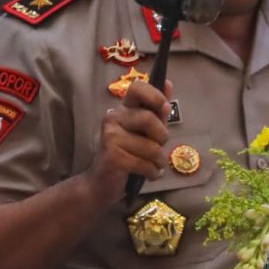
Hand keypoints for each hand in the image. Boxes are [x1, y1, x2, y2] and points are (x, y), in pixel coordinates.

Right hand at [88, 77, 172, 197]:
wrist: (100, 184)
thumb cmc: (127, 156)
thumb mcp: (145, 132)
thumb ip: (156, 111)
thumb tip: (168, 83)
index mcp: (123, 110)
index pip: (137, 88)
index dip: (155, 96)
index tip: (164, 109)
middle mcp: (114, 118)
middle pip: (149, 119)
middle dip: (162, 138)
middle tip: (158, 150)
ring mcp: (111, 137)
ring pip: (151, 147)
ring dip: (158, 161)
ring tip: (153, 166)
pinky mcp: (113, 157)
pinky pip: (145, 164)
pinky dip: (152, 173)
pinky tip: (148, 175)